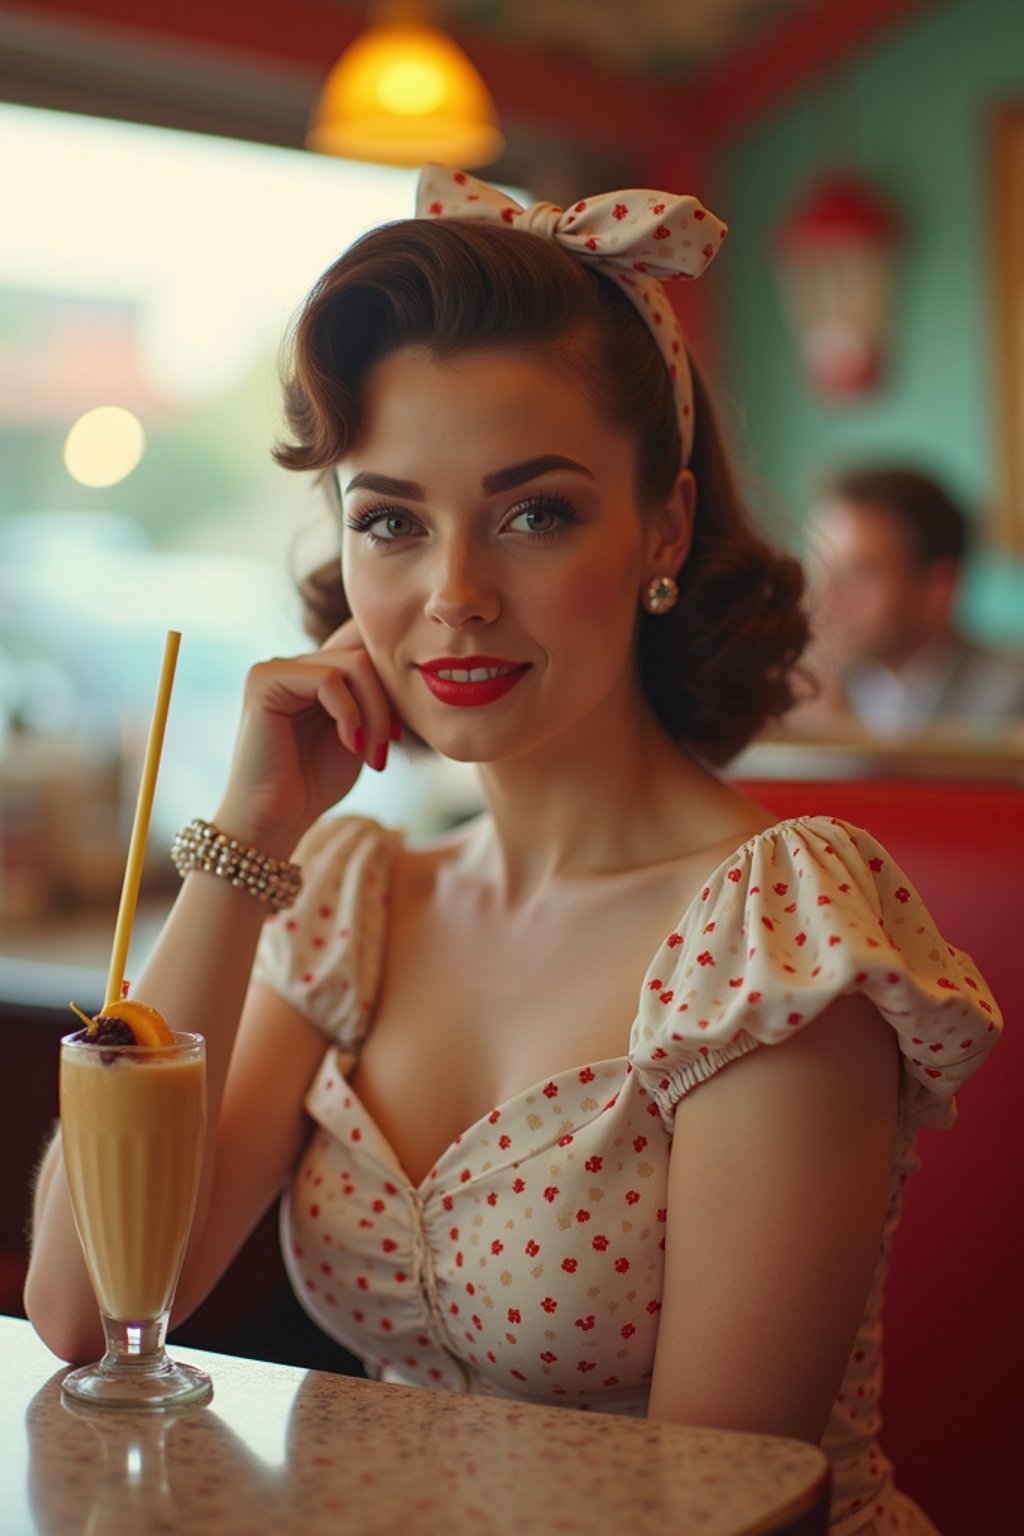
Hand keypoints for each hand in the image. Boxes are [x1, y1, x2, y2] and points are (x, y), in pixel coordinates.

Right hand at [213, 619, 398, 854]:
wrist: (275, 819)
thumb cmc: (315, 783)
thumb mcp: (358, 733)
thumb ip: (373, 699)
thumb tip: (404, 666)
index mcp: (313, 674)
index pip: (366, 652)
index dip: (392, 688)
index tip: (399, 735)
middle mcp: (294, 665)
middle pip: (365, 656)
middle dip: (387, 703)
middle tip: (389, 747)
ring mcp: (276, 669)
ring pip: (353, 664)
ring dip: (375, 711)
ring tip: (372, 752)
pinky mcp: (264, 680)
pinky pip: (327, 679)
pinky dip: (350, 713)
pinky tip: (351, 745)